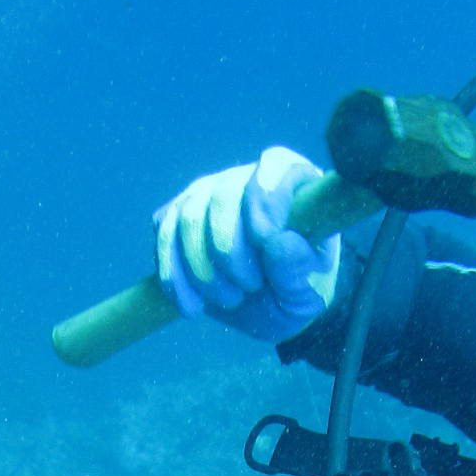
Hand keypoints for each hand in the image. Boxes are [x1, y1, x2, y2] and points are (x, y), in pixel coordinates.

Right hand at [154, 146, 341, 342]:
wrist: (268, 305)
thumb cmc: (298, 288)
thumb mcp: (311, 289)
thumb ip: (299, 267)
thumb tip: (278, 241)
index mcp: (292, 184)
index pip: (276, 168)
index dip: (265, 199)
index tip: (265, 241)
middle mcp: (244, 179)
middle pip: (222, 195)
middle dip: (229, 249)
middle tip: (250, 287)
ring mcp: (206, 195)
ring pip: (188, 217)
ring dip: (202, 269)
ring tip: (229, 300)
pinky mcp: (175, 219)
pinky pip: (163, 238)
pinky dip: (174, 278)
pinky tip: (193, 308)